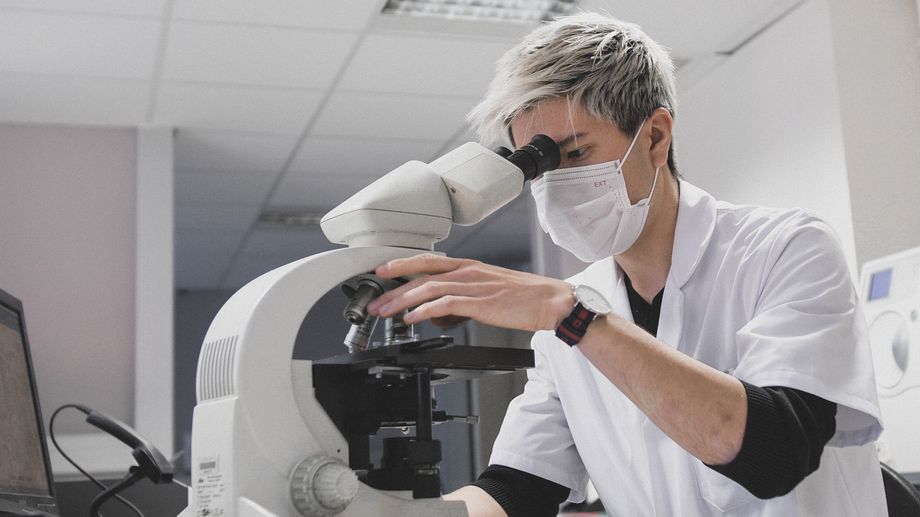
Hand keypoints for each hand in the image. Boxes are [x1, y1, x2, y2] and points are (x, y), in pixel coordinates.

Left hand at [366, 254, 574, 331]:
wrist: (551, 301)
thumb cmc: (525, 298)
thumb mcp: (489, 290)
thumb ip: (463, 297)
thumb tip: (441, 311)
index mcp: (470, 266)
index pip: (429, 260)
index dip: (402, 263)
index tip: (382, 270)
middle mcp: (468, 272)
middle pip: (422, 273)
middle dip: (394, 287)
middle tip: (375, 300)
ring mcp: (474, 286)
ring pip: (428, 288)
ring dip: (402, 300)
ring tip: (386, 312)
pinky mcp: (480, 302)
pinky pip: (445, 304)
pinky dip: (424, 310)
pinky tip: (412, 318)